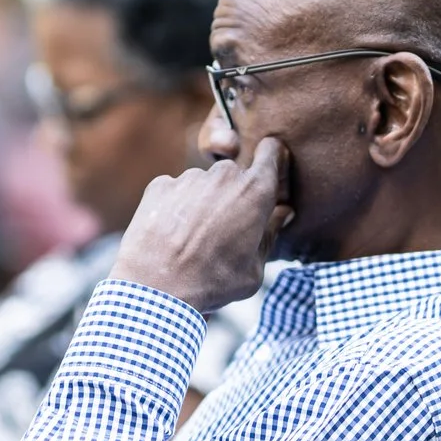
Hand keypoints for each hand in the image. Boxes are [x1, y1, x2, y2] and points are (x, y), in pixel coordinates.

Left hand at [110, 136, 289, 310]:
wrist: (158, 288)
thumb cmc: (213, 282)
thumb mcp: (254, 269)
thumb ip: (271, 234)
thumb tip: (283, 213)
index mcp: (255, 191)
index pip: (271, 152)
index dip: (271, 159)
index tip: (267, 171)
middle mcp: (224, 174)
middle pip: (235, 174)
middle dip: (233, 194)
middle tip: (223, 229)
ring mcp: (190, 177)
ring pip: (203, 184)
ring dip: (202, 202)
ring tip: (192, 239)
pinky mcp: (160, 185)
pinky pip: (175, 191)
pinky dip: (174, 207)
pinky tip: (170, 235)